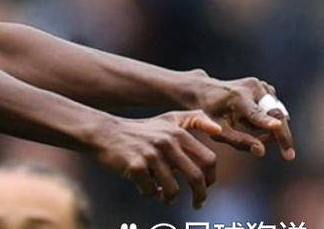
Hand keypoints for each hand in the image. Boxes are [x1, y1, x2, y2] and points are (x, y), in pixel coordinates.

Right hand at [90, 111, 220, 207]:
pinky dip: (150, 193)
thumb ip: (195, 119)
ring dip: (170, 197)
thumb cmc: (140, 130)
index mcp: (178, 133)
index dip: (211, 177)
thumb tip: (219, 129)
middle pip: (196, 177)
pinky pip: (150, 190)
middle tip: (197, 204)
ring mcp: (150, 155)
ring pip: (173, 189)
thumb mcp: (168, 119)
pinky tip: (147, 187)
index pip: (208, 160)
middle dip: (200, 195)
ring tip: (165, 196)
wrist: (104, 133)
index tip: (206, 186)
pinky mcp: (134, 166)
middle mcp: (166, 143)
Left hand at [189, 74, 295, 159]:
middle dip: (282, 136)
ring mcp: (261, 85)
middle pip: (275, 114)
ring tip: (244, 126)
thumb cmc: (210, 112)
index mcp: (236, 97)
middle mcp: (252, 87)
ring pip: (277, 114)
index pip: (255, 113)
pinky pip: (275, 109)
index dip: (266, 122)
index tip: (277, 126)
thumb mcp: (218, 129)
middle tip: (289, 155)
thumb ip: (238, 141)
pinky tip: (248, 118)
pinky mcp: (267, 87)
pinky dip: (268, 119)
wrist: (206, 90)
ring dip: (270, 128)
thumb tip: (262, 151)